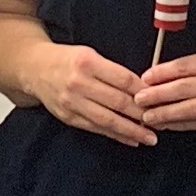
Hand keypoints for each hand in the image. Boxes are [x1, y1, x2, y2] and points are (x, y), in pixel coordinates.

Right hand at [25, 38, 159, 149]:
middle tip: (161, 122)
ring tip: (149, 137)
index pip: (123, 79)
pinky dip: (115, 135)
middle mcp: (79, 83)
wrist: (34, 68)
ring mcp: (72, 102)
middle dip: (142, 114)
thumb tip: (143, 89)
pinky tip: (130, 140)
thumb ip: (113, 71)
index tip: (160, 98)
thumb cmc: (68, 60)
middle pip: (118, 101)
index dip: (144, 91)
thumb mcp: (90, 55)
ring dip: (131, 131)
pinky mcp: (68, 117)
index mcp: (88, 62)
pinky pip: (96, 128)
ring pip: (108, 119)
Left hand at [135, 48, 195, 135]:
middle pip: (185, 88)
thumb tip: (163, 76)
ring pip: (191, 109)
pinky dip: (181, 125)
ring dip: (166, 114)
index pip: (186, 66)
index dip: (162, 73)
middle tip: (139, 99)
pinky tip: (168, 125)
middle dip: (158, 95)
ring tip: (148, 117)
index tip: (144, 78)